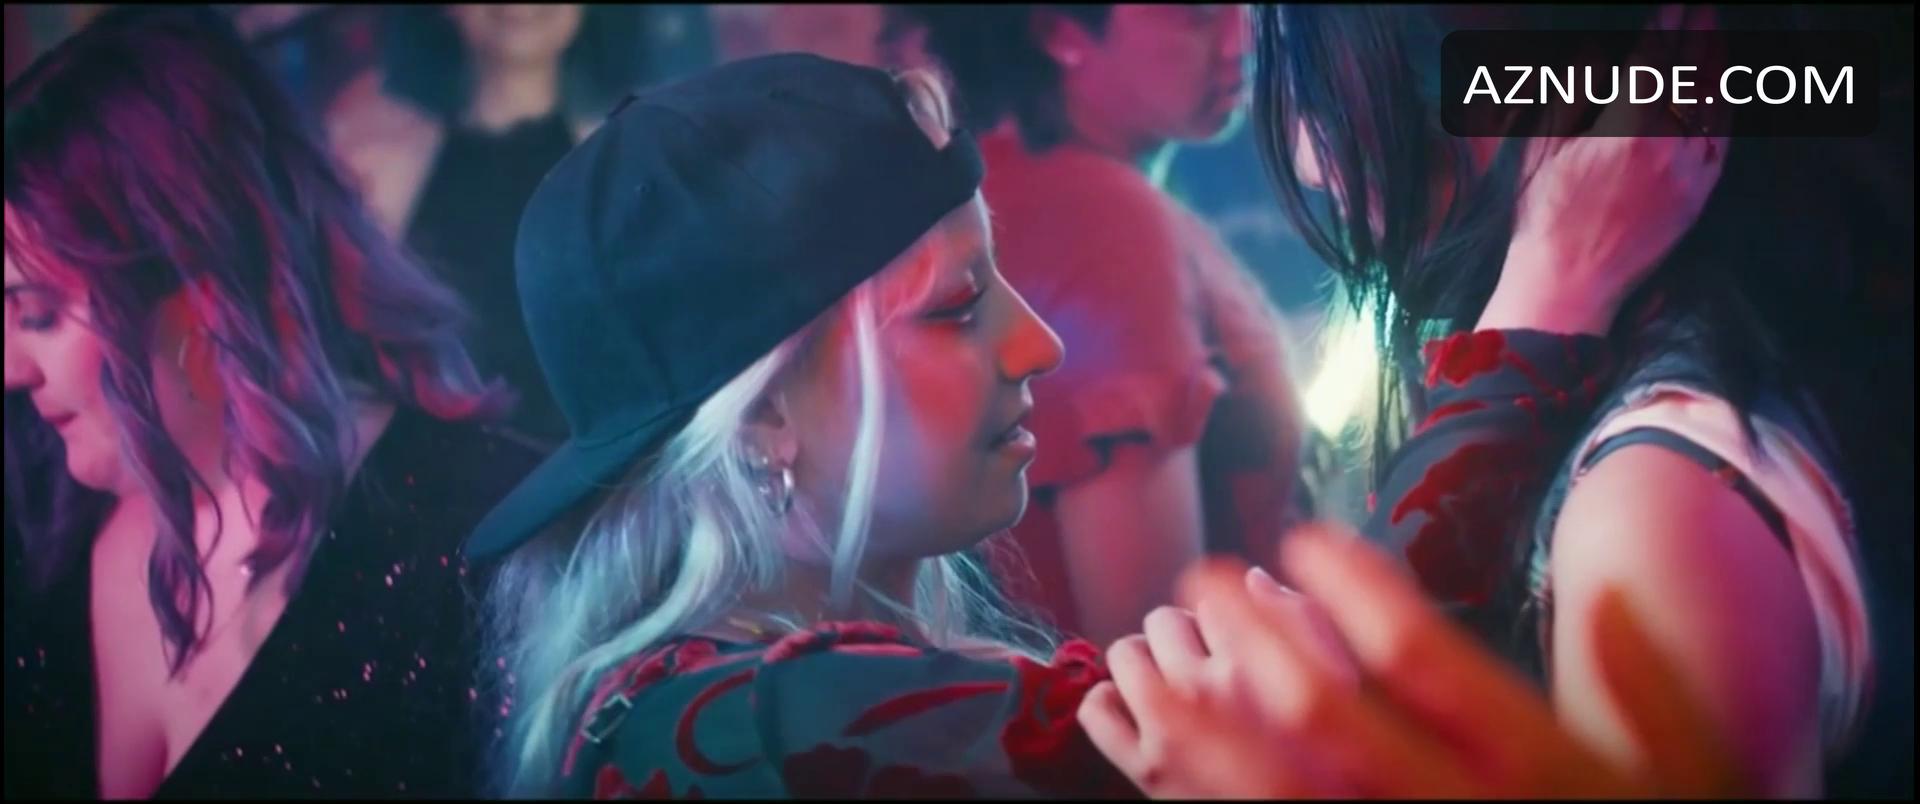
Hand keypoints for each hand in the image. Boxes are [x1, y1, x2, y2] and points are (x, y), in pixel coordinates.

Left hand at [1076, 569, 1360, 796]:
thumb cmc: (1333, 757)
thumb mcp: (1345, 681)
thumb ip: (1304, 619)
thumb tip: (1254, 579)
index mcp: (1259, 659)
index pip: (1214, 598)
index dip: (1227, 618)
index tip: (1237, 642)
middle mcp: (1210, 689)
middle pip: (1165, 619)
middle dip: (1184, 635)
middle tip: (1206, 666)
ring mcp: (1170, 730)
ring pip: (1124, 654)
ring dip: (1145, 662)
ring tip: (1171, 684)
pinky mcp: (1145, 768)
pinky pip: (1096, 711)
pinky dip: (1109, 703)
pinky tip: (1134, 710)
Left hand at [1126, 523, 1747, 797]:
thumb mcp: (1691, 774)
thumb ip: (1648, 689)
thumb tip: (1614, 590)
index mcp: (1529, 763)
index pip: (1419, 658)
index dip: (1353, 590)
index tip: (1304, 536)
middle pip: (1325, 715)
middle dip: (1254, 635)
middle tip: (1205, 574)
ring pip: (1278, 784)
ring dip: (1209, 713)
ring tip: (1161, 647)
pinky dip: (1208, 785)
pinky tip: (1168, 745)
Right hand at [1479, 5, 1729, 334]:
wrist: (1569, 283)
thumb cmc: (1543, 218)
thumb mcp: (1543, 149)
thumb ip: (1571, 96)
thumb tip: (1594, 56)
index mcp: (1623, 126)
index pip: (1654, 59)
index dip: (1666, 26)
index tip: (1675, 5)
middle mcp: (1665, 143)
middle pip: (1691, 74)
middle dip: (1698, 34)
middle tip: (1704, 8)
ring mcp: (1688, 171)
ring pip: (1712, 104)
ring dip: (1717, 64)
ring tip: (1717, 36)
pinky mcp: (1699, 197)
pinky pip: (1721, 142)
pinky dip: (1725, 109)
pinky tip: (1723, 91)